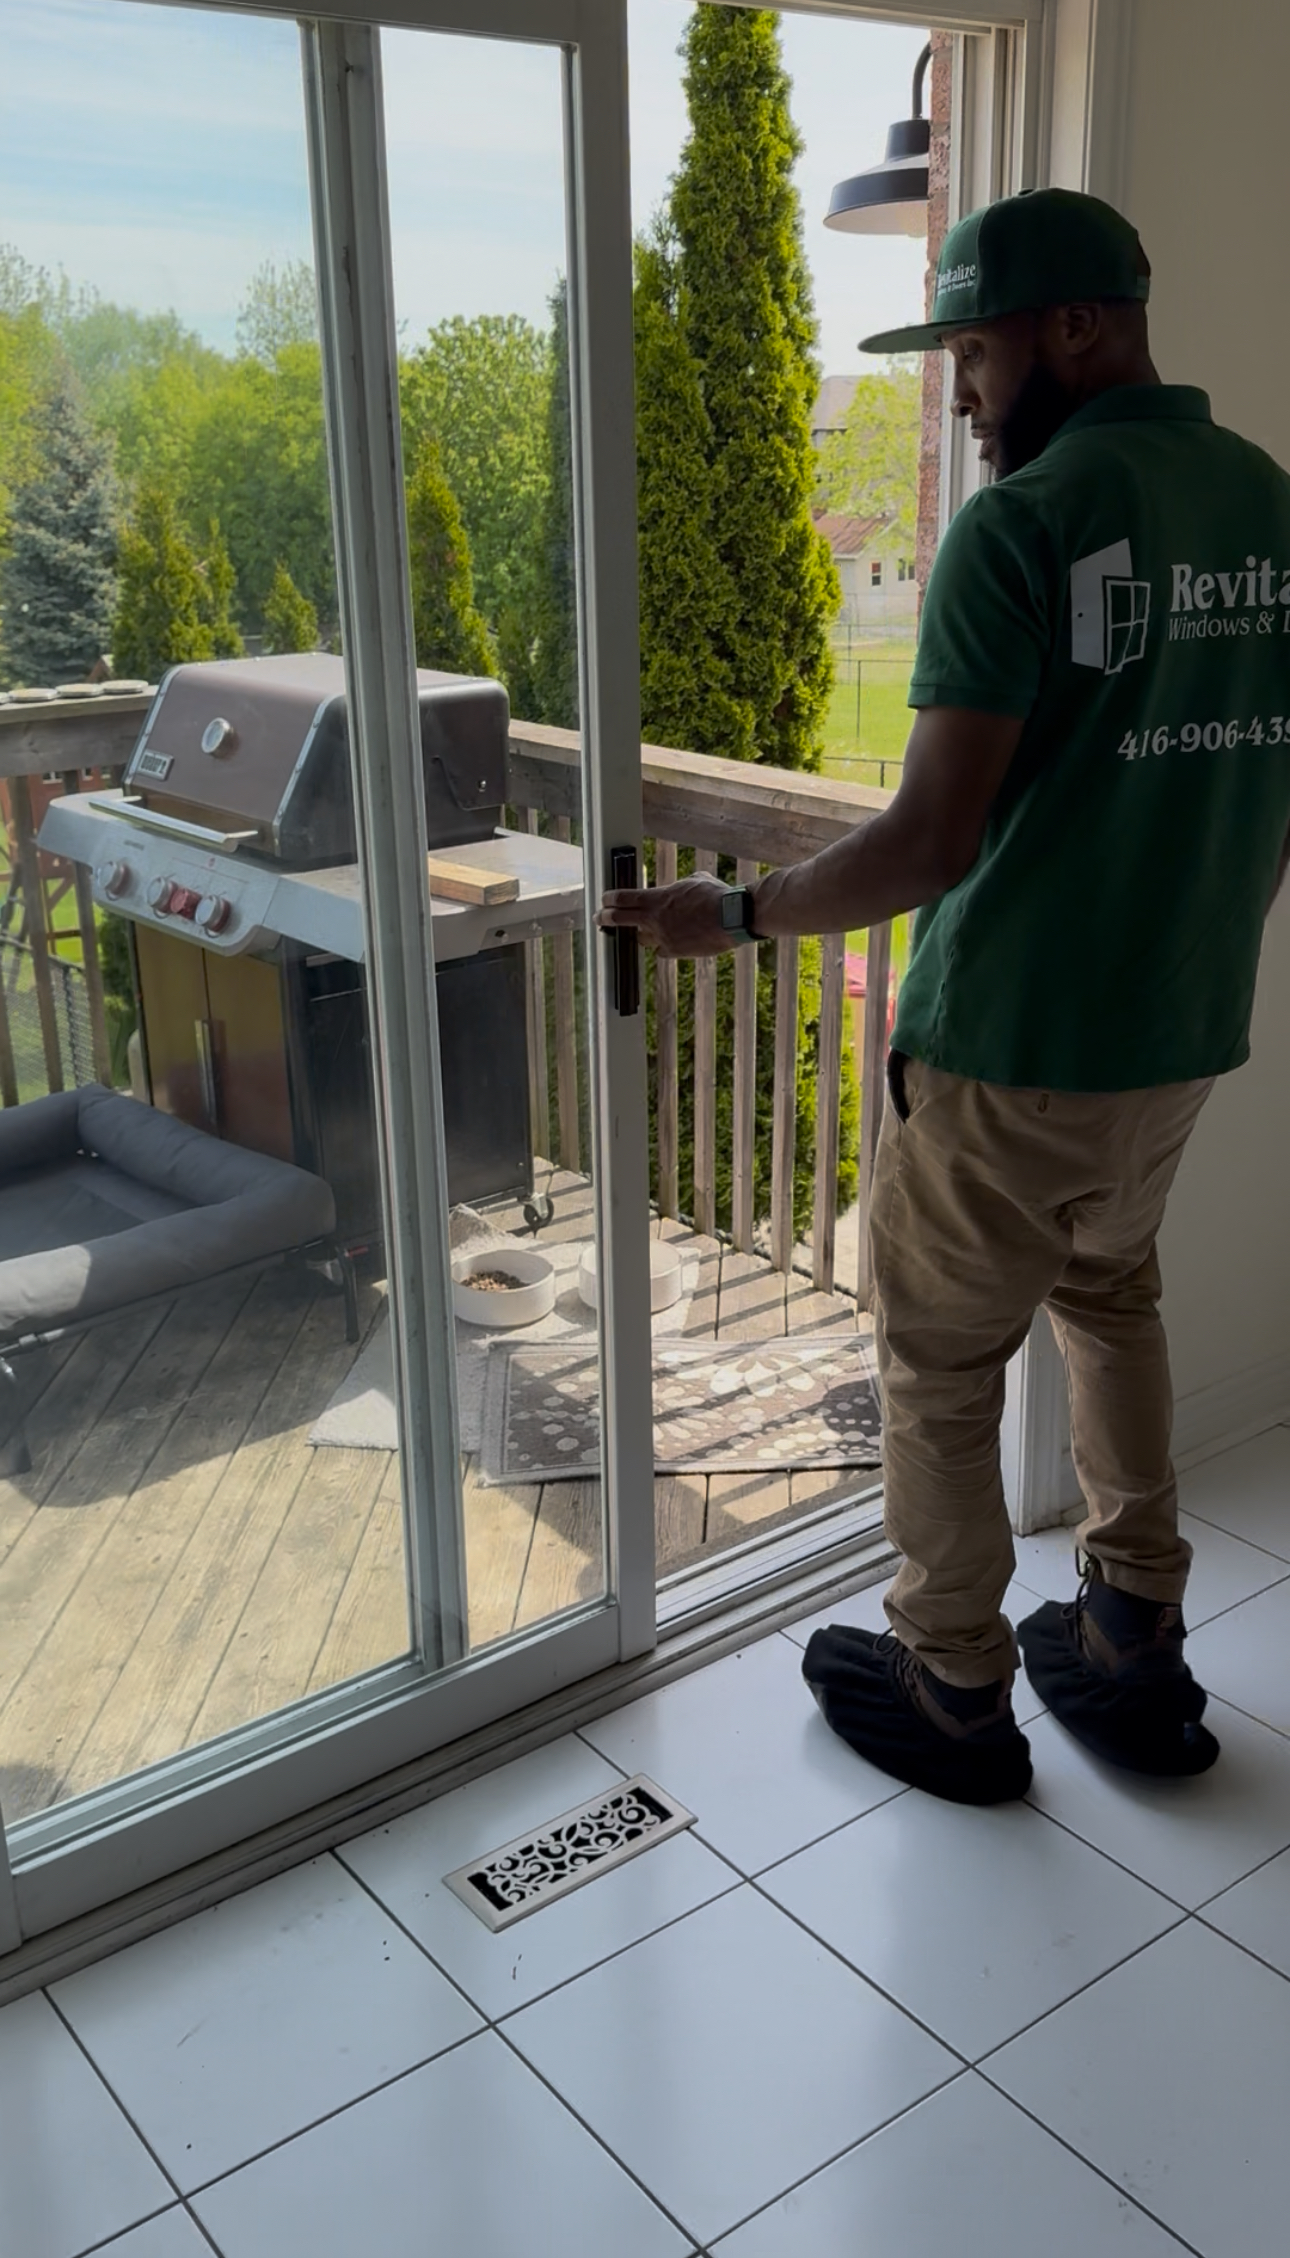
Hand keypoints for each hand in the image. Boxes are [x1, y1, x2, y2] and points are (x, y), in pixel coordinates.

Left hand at [597, 872, 734, 957]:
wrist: (733, 918)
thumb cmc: (717, 896)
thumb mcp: (696, 880)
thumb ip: (680, 886)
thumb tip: (681, 887)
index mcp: (658, 898)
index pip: (624, 898)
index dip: (610, 899)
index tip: (604, 900)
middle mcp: (655, 919)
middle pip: (621, 919)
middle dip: (607, 918)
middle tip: (600, 918)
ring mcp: (664, 937)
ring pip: (642, 938)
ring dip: (640, 933)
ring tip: (640, 930)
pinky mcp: (676, 951)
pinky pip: (661, 949)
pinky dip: (662, 945)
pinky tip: (667, 942)